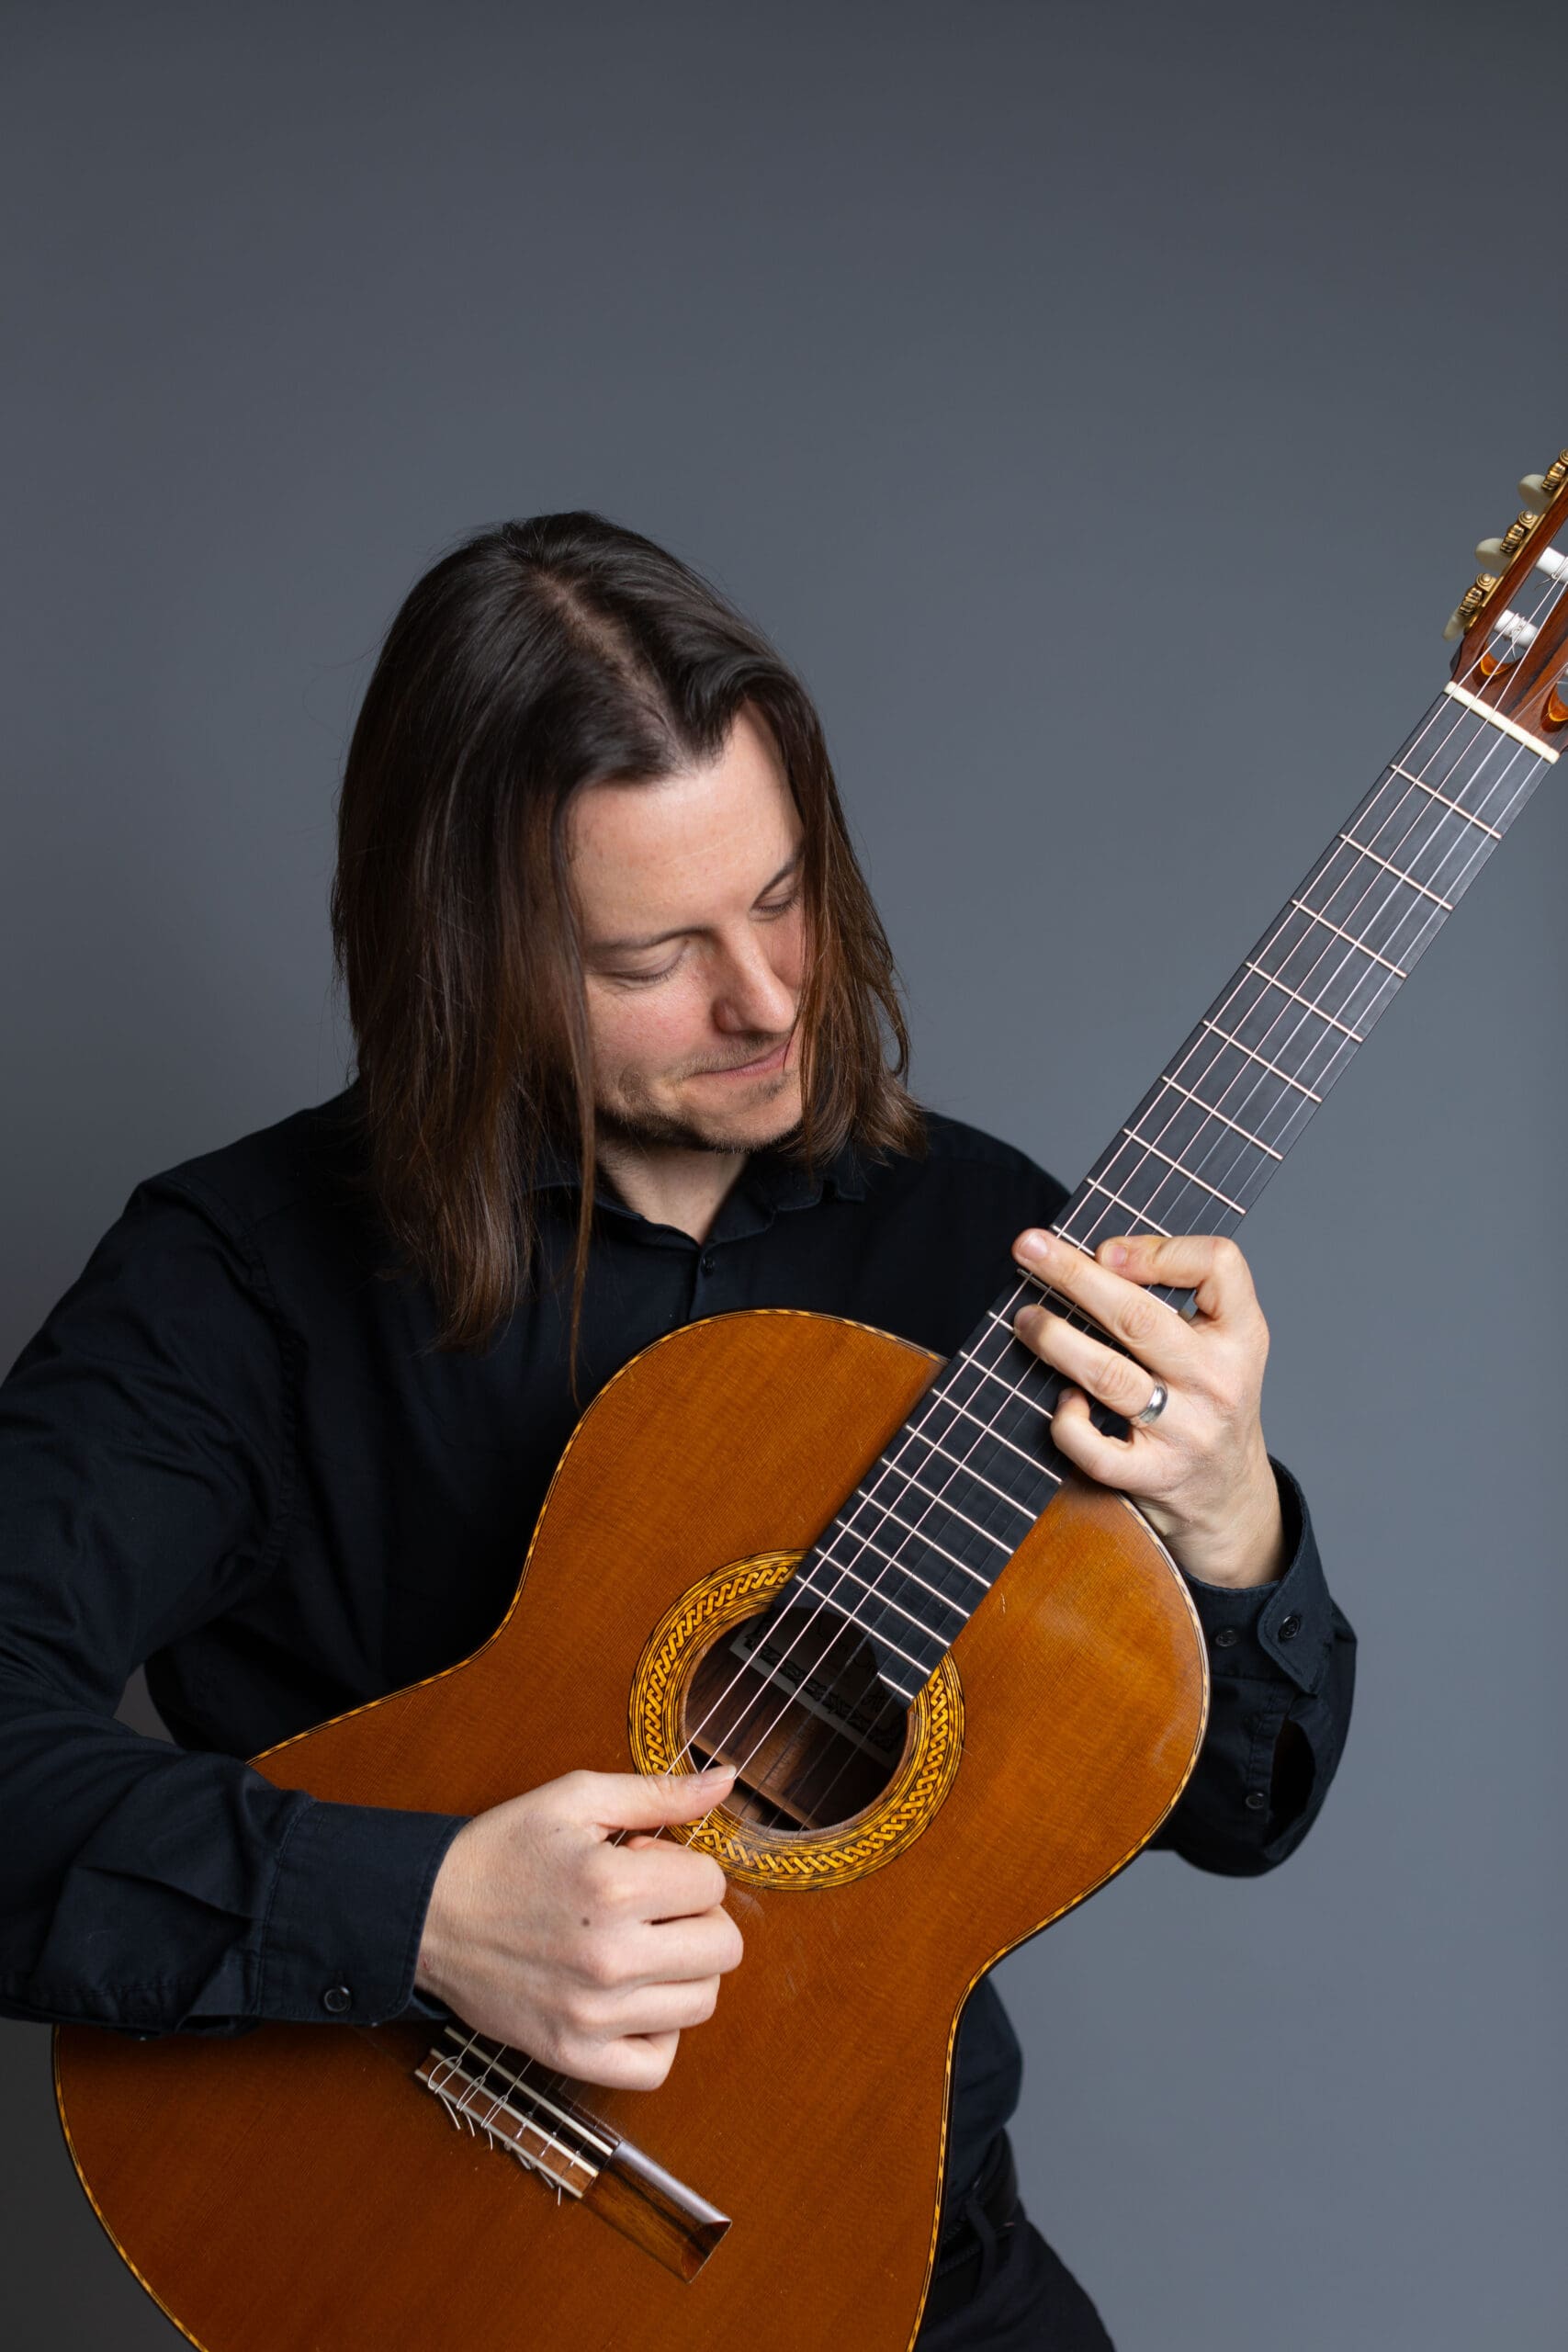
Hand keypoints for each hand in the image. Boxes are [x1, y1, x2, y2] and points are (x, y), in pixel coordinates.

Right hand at [414, 1764, 742, 2089]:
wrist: (427, 1915)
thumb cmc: (502, 1850)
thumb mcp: (576, 1799)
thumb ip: (659, 1792)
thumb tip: (726, 1781)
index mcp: (612, 1887)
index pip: (712, 1884)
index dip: (685, 1865)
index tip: (644, 1862)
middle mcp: (609, 1958)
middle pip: (723, 1949)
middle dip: (698, 1916)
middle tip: (651, 1905)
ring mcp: (592, 2016)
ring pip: (701, 2004)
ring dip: (684, 1970)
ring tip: (640, 1946)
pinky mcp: (571, 2055)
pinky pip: (656, 2066)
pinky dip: (659, 2035)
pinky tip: (634, 1999)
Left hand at [1010, 1229, 1284, 1589]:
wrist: (1229, 1495)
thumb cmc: (1209, 1399)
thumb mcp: (1222, 1342)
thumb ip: (1178, 1297)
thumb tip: (1097, 1260)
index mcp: (1242, 1335)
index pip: (1218, 1266)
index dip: (1157, 1250)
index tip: (1107, 1252)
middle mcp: (1218, 1381)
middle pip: (1139, 1317)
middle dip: (1074, 1276)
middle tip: (1028, 1247)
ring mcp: (1186, 1431)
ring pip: (1108, 1376)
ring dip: (1056, 1340)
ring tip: (1026, 1318)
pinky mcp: (1152, 1475)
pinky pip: (1094, 1447)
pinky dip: (1067, 1421)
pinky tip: (1062, 1401)